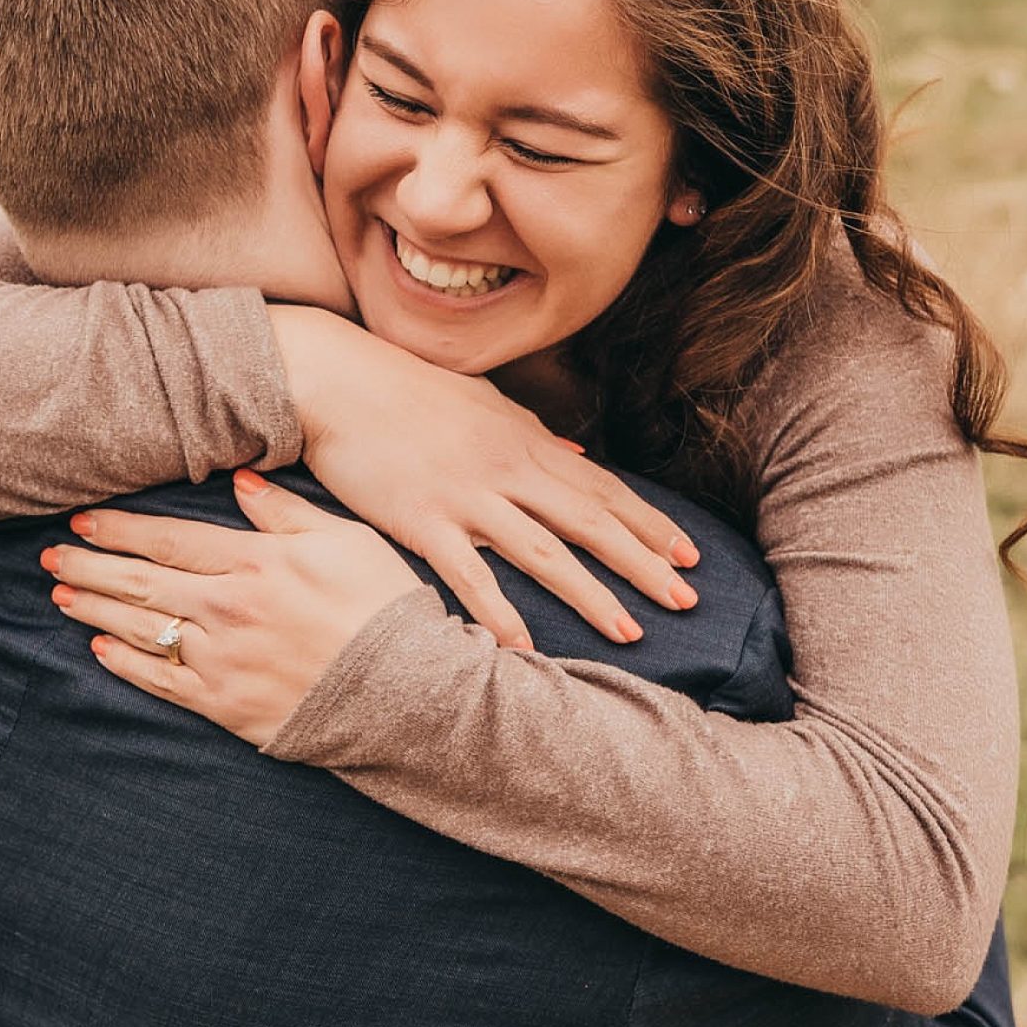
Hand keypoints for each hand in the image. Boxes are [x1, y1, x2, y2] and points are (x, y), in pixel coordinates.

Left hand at [43, 469, 429, 746]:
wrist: (407, 694)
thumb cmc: (384, 608)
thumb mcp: (346, 541)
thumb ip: (286, 513)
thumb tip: (240, 482)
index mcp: (255, 563)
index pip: (169, 540)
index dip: (120, 530)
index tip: (84, 521)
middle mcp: (229, 609)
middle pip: (143, 582)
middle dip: (91, 566)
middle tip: (52, 556)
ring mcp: (224, 660)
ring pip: (144, 628)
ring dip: (97, 609)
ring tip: (62, 595)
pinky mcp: (227, 704)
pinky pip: (163, 682)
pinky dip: (127, 664)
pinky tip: (102, 648)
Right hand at [267, 307, 699, 649]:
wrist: (336, 379)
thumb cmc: (404, 390)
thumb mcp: (481, 401)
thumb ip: (531, 432)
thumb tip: (576, 453)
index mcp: (524, 442)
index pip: (602, 489)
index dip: (648, 525)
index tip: (689, 555)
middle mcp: (507, 469)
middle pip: (591, 523)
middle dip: (644, 563)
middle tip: (689, 600)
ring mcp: (466, 496)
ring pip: (545, 553)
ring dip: (592, 595)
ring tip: (632, 632)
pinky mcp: (422, 520)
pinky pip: (469, 576)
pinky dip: (499, 613)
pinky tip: (526, 648)